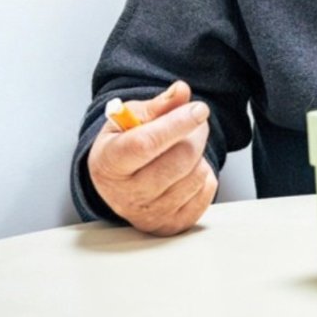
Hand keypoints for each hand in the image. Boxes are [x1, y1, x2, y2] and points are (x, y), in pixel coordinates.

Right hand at [86, 81, 216, 235]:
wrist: (117, 183)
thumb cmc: (123, 145)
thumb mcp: (130, 118)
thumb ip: (158, 105)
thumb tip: (181, 91)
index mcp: (109, 163)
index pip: (146, 144)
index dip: (177, 124)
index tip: (199, 109)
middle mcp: (126, 195)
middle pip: (178, 160)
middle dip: (196, 133)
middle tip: (194, 121)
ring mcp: (150, 215)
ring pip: (197, 175)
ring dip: (199, 154)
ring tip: (183, 148)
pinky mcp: (172, 225)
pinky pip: (207, 193)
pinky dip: (204, 176)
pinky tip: (187, 170)